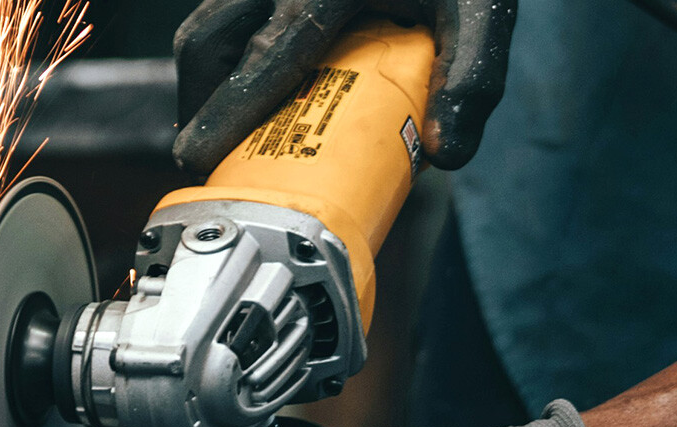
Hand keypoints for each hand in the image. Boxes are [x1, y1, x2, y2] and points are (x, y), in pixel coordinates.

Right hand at [172, 0, 516, 174]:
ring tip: (209, 133)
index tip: (199, 159)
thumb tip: (443, 155)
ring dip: (200, 83)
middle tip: (198, 161)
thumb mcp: (481, 14)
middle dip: (196, 107)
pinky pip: (222, 12)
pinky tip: (232, 90)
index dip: (227, 115)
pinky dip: (217, 57)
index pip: (265, 57)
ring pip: (206, 24)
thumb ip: (470, 79)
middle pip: (210, 40)